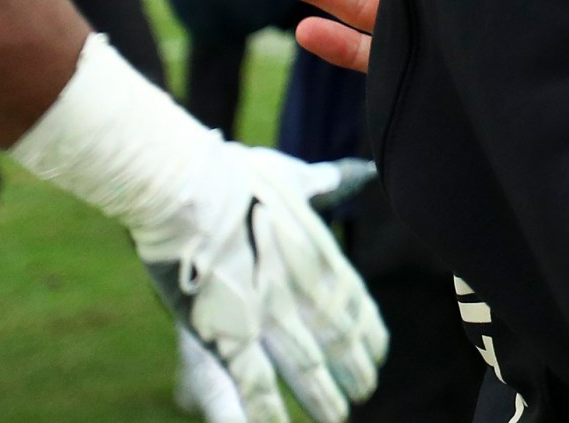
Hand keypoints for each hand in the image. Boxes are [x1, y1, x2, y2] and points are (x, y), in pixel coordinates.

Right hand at [6, 35, 388, 422]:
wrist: (189, 185)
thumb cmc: (235, 174)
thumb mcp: (293, 177)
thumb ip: (326, 183)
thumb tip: (360, 171)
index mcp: (320, 256)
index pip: (356, 304)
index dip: (370, 333)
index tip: (379, 353)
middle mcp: (304, 290)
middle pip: (339, 341)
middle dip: (353, 370)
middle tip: (364, 394)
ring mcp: (268, 314)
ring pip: (306, 367)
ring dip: (322, 396)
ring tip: (337, 417)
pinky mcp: (226, 333)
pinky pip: (252, 382)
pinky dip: (266, 409)